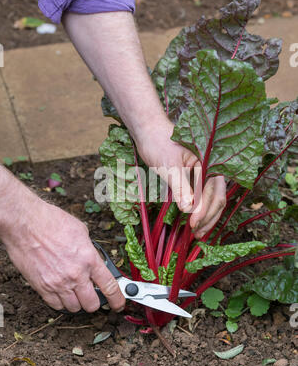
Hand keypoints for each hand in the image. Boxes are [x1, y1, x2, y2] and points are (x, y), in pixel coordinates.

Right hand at [2, 198, 124, 312]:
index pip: (110, 286)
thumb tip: (93, 259)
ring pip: (75, 308)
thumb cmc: (51, 222)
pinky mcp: (42, 287)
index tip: (119, 304)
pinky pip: (56, 306)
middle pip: (92, 304)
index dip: (117, 300)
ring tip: (74, 292)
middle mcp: (76, 274)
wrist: (25, 223)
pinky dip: (60, 303)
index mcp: (89, 259)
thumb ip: (90, 249)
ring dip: (77, 303)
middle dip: (95, 302)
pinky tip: (61, 293)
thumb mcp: (81, 231)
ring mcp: (58, 283)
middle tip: (92, 295)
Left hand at [134, 119, 225, 237]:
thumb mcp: (169, 166)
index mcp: (210, 162)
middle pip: (217, 197)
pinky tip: (193, 221)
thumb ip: (180, 186)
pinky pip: (201, 197)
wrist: (149, 131)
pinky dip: (199, 210)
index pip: (213, 191)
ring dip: (206, 217)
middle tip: (197, 233)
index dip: (205, 210)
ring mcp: (203, 175)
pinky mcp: (194, 180)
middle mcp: (211, 169)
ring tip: (197, 233)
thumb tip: (188, 208)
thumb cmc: (159, 143)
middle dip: (208, 217)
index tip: (193, 223)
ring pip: (211, 199)